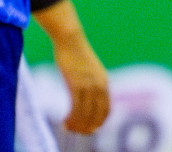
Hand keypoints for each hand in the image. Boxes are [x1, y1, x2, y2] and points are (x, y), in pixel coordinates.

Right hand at [35, 0, 109, 133]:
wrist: (70, 39)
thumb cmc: (76, 54)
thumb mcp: (88, 71)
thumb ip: (90, 84)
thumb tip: (86, 98)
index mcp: (104, 82)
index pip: (106, 110)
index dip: (99, 123)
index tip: (89, 130)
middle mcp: (99, 85)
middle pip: (97, 115)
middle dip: (87, 127)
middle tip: (77, 133)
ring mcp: (88, 84)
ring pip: (85, 114)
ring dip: (77, 125)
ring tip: (68, 129)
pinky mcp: (76, 83)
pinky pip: (75, 108)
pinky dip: (71, 118)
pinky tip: (64, 122)